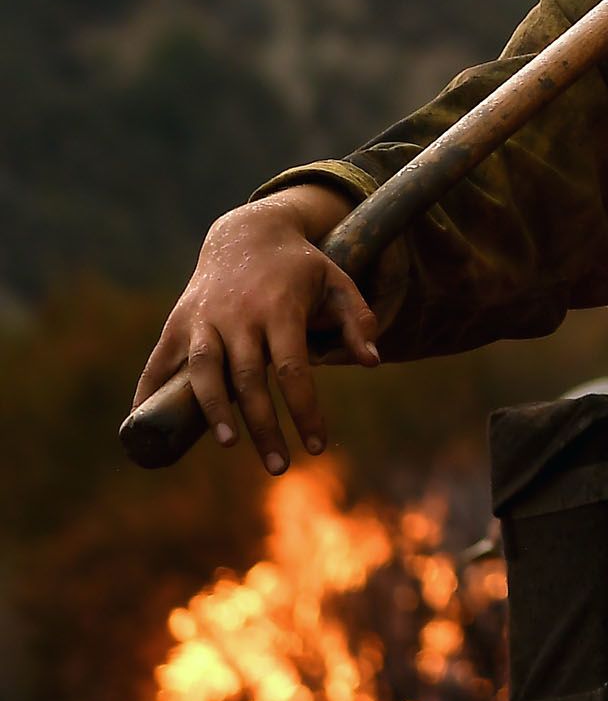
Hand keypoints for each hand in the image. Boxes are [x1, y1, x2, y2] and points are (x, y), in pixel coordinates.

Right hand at [131, 184, 379, 473]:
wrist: (248, 233)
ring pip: (204, 369)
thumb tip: (373, 361)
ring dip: (213, 410)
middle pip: (249, 378)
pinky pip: (161, 359)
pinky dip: (148, 389)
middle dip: (264, 426)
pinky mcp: (180, 321)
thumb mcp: (338, 281)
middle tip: (280, 467)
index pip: (293, 368)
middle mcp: (240, 315)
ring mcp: (205, 318)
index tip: (318, 444)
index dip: (304, 409)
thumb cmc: (300, 268)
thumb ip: (357, 320)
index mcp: (280, 308)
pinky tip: (141, 420)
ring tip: (228, 444)